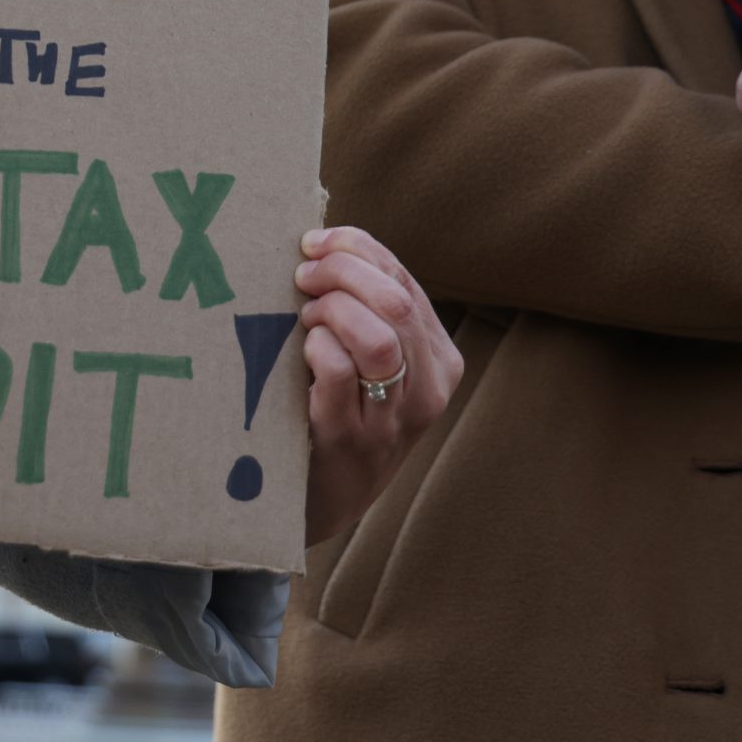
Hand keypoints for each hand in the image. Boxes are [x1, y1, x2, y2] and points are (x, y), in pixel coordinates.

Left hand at [293, 225, 462, 546]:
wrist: (325, 499)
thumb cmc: (340, 410)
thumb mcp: (372, 362)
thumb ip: (366, 309)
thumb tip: (322, 243)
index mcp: (440, 360)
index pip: (403, 280)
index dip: (356, 248)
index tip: (314, 243)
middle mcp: (427, 390)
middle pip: (394, 303)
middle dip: (342, 272)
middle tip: (302, 276)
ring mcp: (391, 421)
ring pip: (377, 338)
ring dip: (332, 310)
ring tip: (304, 316)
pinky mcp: (350, 443)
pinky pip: (339, 374)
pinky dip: (317, 347)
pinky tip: (302, 350)